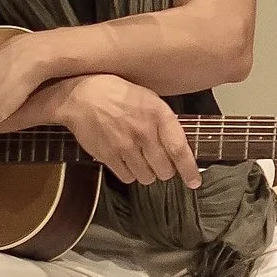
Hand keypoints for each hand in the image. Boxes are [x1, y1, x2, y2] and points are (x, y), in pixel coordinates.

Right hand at [49, 74, 201, 188]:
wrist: (82, 95)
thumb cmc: (118, 94)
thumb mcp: (149, 98)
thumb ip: (165, 121)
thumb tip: (179, 146)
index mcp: (159, 114)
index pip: (179, 149)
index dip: (189, 170)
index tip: (194, 182)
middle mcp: (144, 132)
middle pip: (165, 169)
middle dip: (166, 170)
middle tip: (161, 164)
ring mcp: (125, 145)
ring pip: (147, 177)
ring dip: (148, 173)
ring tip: (141, 160)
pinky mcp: (108, 155)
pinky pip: (127, 177)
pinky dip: (130, 174)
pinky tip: (126, 161)